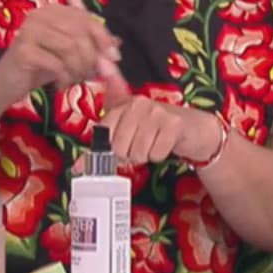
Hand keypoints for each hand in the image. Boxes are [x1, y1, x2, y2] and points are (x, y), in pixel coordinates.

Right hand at [0, 4, 120, 101]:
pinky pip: (57, 64)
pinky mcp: (24, 50)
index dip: (102, 37)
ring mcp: (29, 31)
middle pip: (79, 32)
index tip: (113, 58)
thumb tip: (117, 45)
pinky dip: (65, 78)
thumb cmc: (38, 68)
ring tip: (72, 80)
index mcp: (51, 11)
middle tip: (88, 76)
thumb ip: (90, 47)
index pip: (84, 17)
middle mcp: (39, 15)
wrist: (6, 84)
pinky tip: (60, 85)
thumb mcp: (68, 56)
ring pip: (70, 48)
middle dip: (90, 58)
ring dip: (78, 70)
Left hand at [100, 97, 220, 164]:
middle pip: (119, 147)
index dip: (111, 148)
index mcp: (122, 104)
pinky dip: (159, 156)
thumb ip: (103, 146)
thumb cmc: (156, 130)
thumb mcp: (128, 130)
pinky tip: (165, 145)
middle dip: (130, 155)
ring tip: (153, 144)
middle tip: (141, 146)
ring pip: (138, 153)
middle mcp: (137, 104)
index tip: (123, 146)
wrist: (194, 128)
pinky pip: (156, 154)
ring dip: (146, 156)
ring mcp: (156, 113)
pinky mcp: (173, 125)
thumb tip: (77, 169)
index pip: (103, 134)